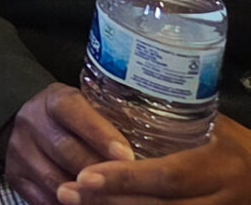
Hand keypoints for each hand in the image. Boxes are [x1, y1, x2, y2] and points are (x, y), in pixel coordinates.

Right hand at [0, 84, 132, 202]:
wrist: (27, 123)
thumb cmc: (73, 121)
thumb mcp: (88, 110)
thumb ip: (111, 126)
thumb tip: (153, 156)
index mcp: (55, 101)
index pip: (75, 113)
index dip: (101, 135)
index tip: (127, 156)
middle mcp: (32, 121)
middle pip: (66, 151)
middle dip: (99, 173)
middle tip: (127, 189)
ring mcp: (20, 150)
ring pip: (55, 180)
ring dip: (85, 196)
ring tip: (114, 202)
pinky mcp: (14, 175)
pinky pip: (42, 199)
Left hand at [63, 115, 250, 203]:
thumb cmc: (233, 143)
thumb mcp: (214, 126)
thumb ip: (172, 123)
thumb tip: (116, 105)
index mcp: (222, 167)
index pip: (170, 177)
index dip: (126, 179)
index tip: (84, 176)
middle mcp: (223, 200)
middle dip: (110, 202)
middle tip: (67, 193)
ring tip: (75, 204)